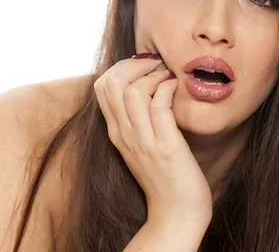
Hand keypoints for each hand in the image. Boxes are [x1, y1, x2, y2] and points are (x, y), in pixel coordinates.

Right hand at [93, 52, 212, 224]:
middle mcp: (124, 134)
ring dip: (152, 76)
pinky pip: (159, 106)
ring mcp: (143, 141)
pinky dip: (166, 89)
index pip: (102, 86)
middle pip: (111, 83)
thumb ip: (138, 118)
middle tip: (155, 65)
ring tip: (166, 77)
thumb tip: (146, 86)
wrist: (176, 212)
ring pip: (132, 92)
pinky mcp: (165, 147)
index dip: (121, 67)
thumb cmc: (165, 175)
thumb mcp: (142, 144)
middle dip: (133, 65)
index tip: (144, 65)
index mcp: (116, 131)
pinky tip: (175, 88)